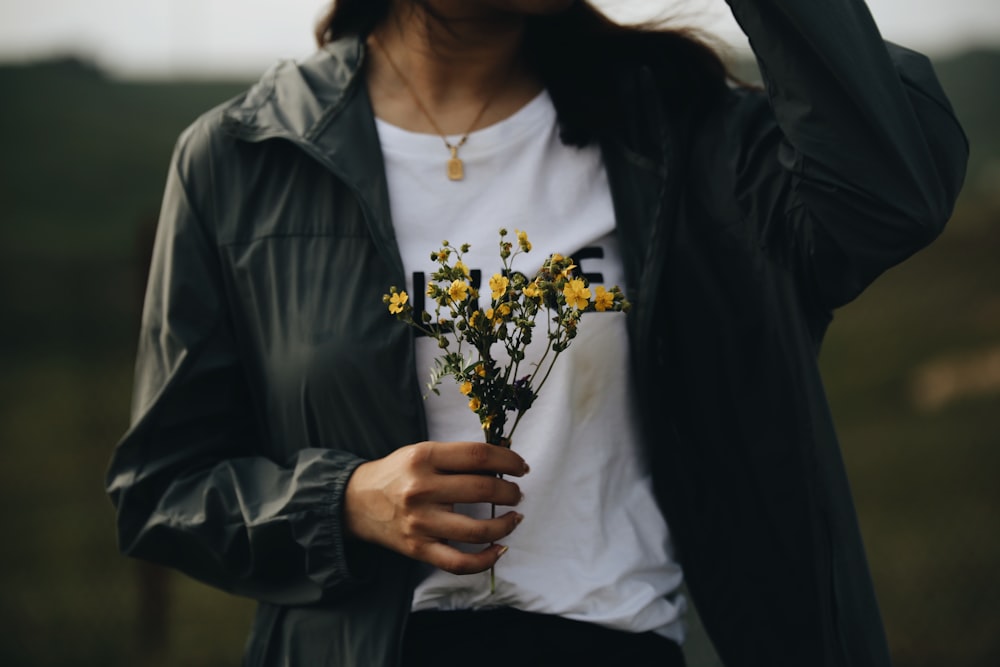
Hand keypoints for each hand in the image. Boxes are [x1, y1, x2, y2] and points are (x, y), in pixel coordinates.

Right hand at [344, 440, 528, 574]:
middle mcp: (422, 489)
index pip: (478, 455)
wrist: (355, 502)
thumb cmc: (397, 474)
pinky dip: (485, 560)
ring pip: (477, 530)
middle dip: (510, 492)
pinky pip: (459, 563)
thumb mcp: (421, 452)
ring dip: (505, 525)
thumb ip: (456, 457)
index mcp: (424, 457)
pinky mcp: (418, 549)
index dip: (508, 460)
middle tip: (516, 493)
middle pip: (483, 489)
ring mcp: (420, 522)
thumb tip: (503, 462)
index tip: (521, 467)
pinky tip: (499, 549)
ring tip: (514, 518)